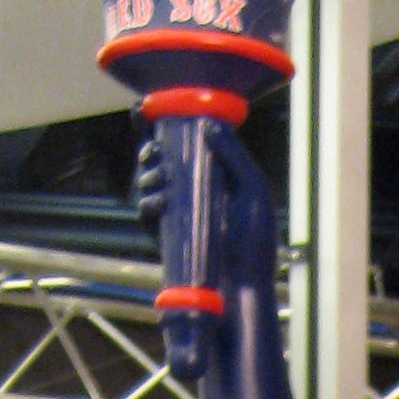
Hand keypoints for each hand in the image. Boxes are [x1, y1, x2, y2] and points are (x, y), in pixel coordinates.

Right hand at [132, 118, 277, 297]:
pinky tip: (161, 202)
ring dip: (148, 174)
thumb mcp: (253, 192)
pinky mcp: (164, 234)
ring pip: (147, 181)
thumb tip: (208, 123)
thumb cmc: (254, 243)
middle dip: (150, 149)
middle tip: (156, 151)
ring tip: (161, 179)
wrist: (242, 288)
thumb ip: (234, 156)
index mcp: (214, 174)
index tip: (144, 110)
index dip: (163, 124)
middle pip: (159, 158)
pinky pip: (145, 210)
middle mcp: (193, 190)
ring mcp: (176, 212)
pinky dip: (149, 202)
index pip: (184, 142)